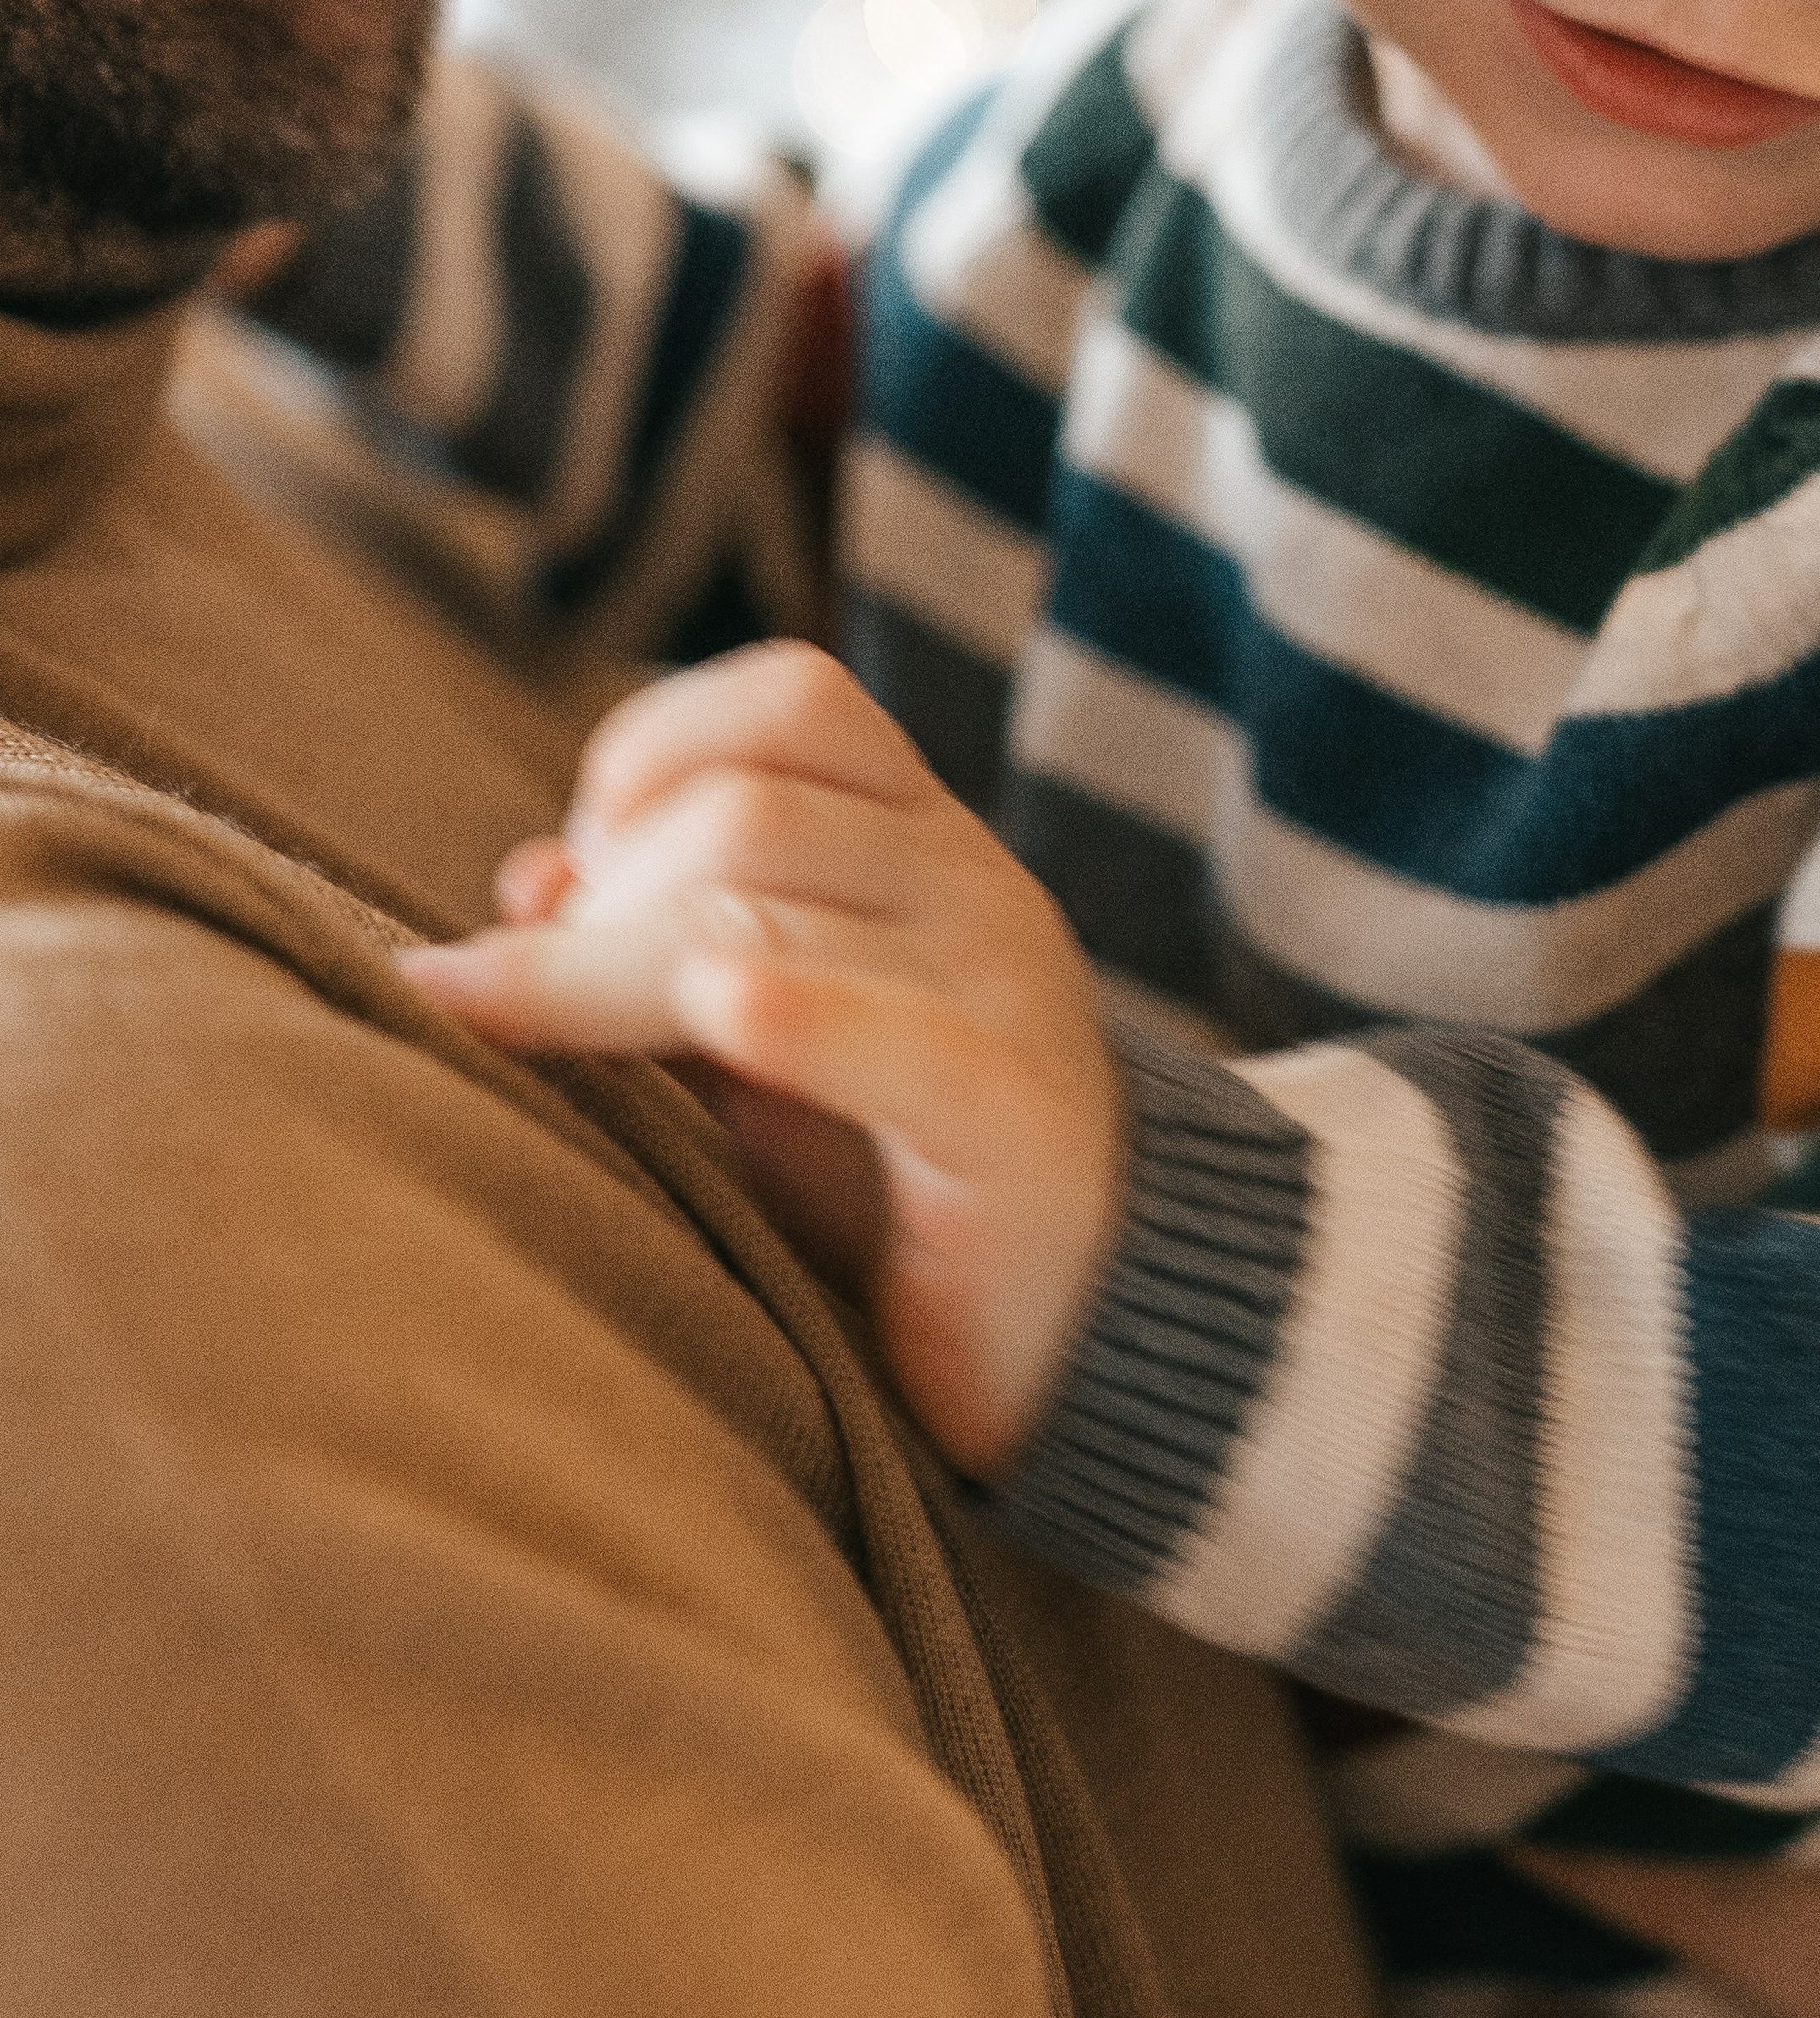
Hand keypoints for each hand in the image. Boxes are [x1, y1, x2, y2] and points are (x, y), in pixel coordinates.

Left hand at [400, 643, 1125, 1474]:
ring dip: (610, 978)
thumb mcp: (760, 1042)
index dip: (653, 756)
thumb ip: (655, 949)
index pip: (792, 699)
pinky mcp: (1013, 1114)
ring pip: (762, 918)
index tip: (585, 876)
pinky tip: (720, 1014)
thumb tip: (526, 879)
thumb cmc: (893, 1174)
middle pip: (740, 816)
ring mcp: (1001, 989)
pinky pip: (894, 1039)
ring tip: (569, 1063)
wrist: (1095, 1318)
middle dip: (599, 902)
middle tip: (541, 1011)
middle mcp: (971, 882)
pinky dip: (794, 1017)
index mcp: (922, 837)